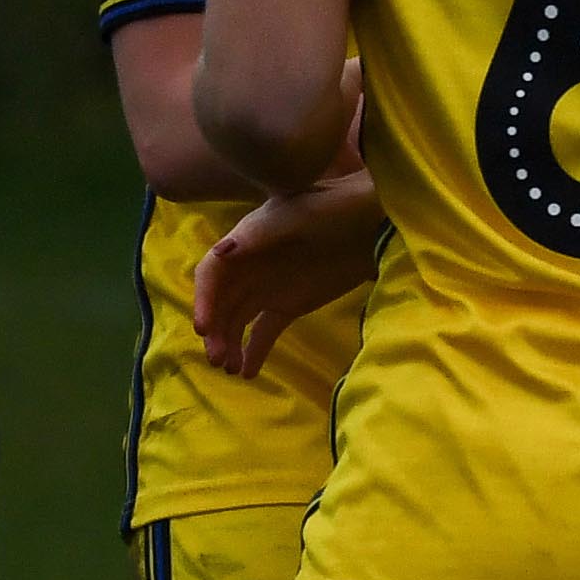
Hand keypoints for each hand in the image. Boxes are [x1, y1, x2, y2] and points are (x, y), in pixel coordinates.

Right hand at [194, 171, 382, 377]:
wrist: (376, 219)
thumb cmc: (337, 206)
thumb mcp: (299, 214)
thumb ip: (259, 234)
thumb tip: (221, 252)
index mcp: (245, 240)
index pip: (212, 273)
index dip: (204, 300)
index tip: (204, 328)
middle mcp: (249, 266)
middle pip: (221, 302)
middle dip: (215, 331)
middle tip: (218, 360)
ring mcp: (268, 287)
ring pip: (238, 320)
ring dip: (230, 343)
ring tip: (231, 369)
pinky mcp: (290, 304)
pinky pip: (265, 330)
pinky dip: (255, 350)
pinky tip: (248, 372)